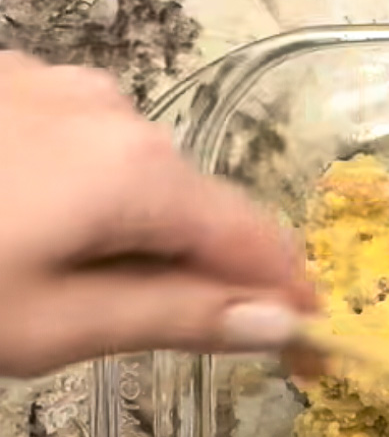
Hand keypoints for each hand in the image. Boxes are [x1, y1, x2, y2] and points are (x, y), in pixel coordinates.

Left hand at [0, 51, 313, 376]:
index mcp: (139, 169)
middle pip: (194, 208)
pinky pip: (82, 148)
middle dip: (195, 271)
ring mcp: (55, 84)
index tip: (311, 355)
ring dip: (133, 233)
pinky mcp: (10, 82)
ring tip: (62, 282)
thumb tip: (279, 322)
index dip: (290, 301)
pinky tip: (26, 229)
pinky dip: (81, 196)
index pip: (256, 243)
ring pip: (136, 178)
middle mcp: (113, 109)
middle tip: (153, 338)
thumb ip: (173, 319)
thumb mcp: (49, 323)